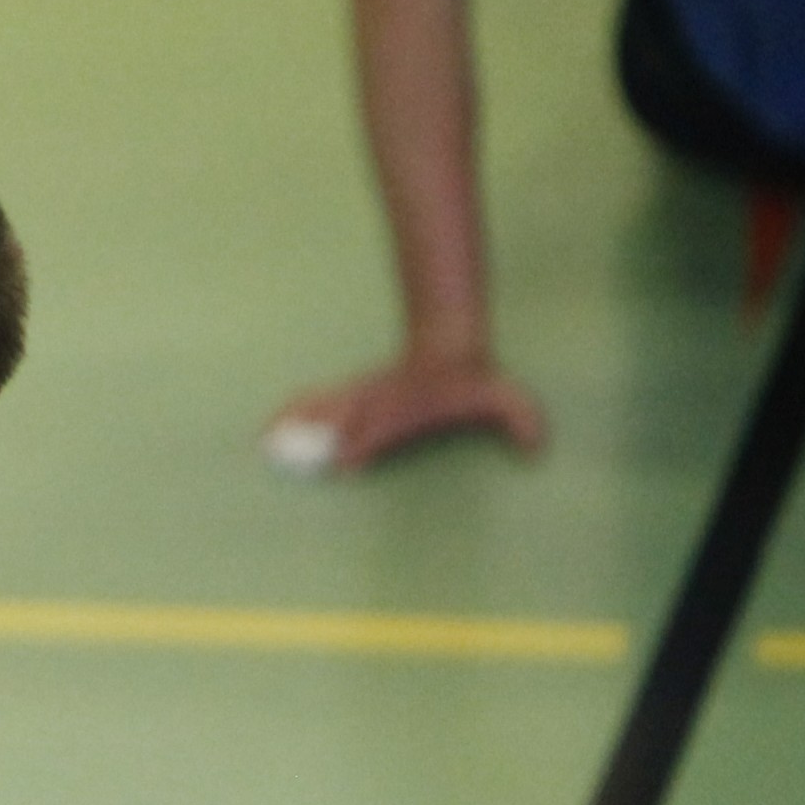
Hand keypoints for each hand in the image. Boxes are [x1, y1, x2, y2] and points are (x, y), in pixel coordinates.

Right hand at [264, 356, 547, 474]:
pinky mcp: (351, 394)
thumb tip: (540, 449)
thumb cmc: (475, 382)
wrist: (451, 342)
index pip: (384, 424)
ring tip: (264, 441)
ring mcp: (362, 394)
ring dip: (293, 423)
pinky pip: (314, 401)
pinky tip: (267, 428)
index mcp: (410, 406)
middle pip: (343, 417)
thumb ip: (523, 421)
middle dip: (317, 436)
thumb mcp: (505, 397)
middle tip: (289, 455)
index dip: (366, 441)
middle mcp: (380, 401)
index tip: (345, 462)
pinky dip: (290, 412)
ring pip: (322, 406)